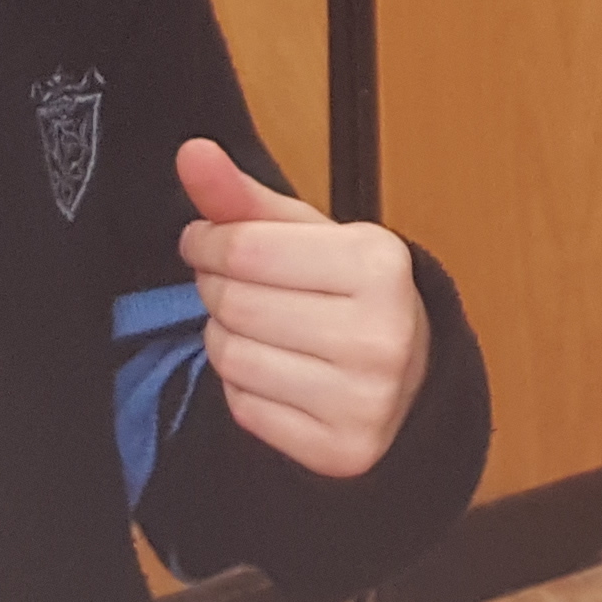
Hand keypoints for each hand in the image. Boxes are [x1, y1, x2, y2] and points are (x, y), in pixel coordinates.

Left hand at [175, 140, 430, 480]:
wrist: (411, 376)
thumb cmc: (351, 293)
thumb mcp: (309, 235)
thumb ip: (245, 197)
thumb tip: (190, 151)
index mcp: (379, 263)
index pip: (245, 249)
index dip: (206, 242)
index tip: (202, 241)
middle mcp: (381, 334)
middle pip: (235, 304)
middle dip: (217, 289)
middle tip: (234, 287)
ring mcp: (365, 399)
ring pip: (233, 358)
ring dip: (225, 338)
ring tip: (255, 328)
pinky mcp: (342, 450)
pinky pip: (244, 409)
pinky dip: (243, 388)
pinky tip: (273, 372)